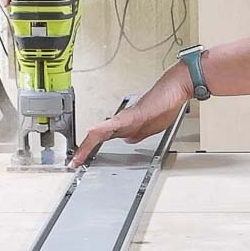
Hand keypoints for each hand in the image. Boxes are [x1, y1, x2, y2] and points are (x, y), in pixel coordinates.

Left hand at [71, 62, 193, 167]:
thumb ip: (139, 133)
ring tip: (78, 155)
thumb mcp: (151, 128)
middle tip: (73, 162)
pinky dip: (102, 129)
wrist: (175, 88)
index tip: (81, 160)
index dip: (90, 149)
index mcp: (126, 126)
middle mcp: (123, 122)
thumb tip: (129, 140)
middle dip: (84, 150)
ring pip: (102, 132)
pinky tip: (92, 132)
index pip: (102, 139)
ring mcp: (127, 118)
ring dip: (88, 144)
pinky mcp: (133, 115)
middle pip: (97, 137)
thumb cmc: (166, 103)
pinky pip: (114, 124)